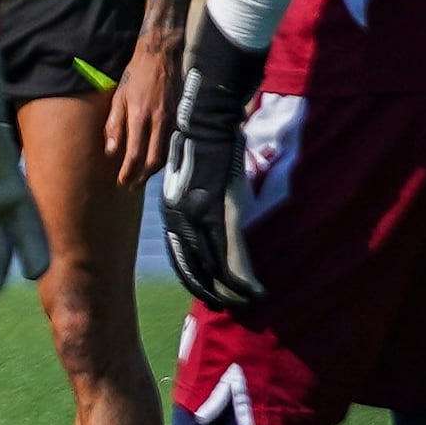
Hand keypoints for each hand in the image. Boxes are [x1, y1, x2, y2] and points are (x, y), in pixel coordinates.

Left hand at [99, 29, 179, 187]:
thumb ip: (114, 125)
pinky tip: (150, 160)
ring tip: (140, 178)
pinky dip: (160, 156)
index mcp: (140, 116)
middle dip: (142, 177)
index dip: (128, 171)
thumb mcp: (117, 97)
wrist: (160, 57)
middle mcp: (159, 121)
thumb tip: (110, 151)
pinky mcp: (177, 117)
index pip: (135, 153)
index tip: (121, 181)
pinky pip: (169, 143)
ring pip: (165, 154)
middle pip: (154, 160)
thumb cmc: (134, 76)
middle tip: (130, 185)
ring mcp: (171, 120)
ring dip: (153, 170)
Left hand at [157, 34, 265, 319]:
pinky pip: (232, 251)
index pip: (181, 253)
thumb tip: (201, 212)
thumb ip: (191, 198)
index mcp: (172, 209)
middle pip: (194, 264)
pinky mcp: (223, 209)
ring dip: (230, 288)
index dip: (194, 275)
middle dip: (210, 288)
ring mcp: (202, 214)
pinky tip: (253, 290)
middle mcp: (182, 216)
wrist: (204, 119)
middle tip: (226, 305)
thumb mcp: (188, 176)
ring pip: (215, 263)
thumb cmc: (200, 142)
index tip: (205, 292)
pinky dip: (242, 275)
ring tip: (245, 303)